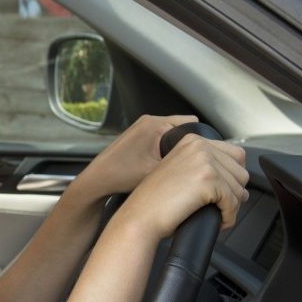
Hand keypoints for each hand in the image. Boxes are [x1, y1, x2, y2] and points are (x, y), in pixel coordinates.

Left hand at [76, 114, 199, 195]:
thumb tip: (200, 164)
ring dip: (176, 146)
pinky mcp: (137, 135)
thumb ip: (181, 163)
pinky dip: (164, 148)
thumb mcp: (157, 171)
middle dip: (189, 142)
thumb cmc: (121, 175)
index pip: (192, 122)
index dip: (200, 138)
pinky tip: (163, 163)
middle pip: (182, 127)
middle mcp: (148, 120)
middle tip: (192, 160)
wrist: (97, 181)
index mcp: (155, 124)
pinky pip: (160, 137)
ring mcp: (142, 127)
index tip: (203, 153)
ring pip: (171, 133)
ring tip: (177, 162)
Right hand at [113, 134, 248, 239]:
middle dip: (235, 192)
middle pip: (241, 170)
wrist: (140, 215)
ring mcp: (204, 161)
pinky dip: (229, 216)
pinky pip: (233, 201)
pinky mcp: (208, 179)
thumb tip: (235, 179)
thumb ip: (202, 165)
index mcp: (192, 140)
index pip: (235, 154)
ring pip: (239, 187)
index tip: (226, 191)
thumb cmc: (155, 201)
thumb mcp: (179, 170)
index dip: (233, 177)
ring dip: (233, 206)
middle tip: (222, 207)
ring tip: (219, 214)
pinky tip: (218, 221)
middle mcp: (200, 146)